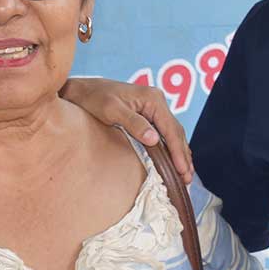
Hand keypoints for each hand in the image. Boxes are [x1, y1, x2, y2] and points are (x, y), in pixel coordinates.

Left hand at [59, 77, 192, 182]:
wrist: (81, 91)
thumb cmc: (93, 98)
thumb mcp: (111, 110)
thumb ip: (133, 123)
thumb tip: (154, 140)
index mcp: (153, 99)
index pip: (171, 129)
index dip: (178, 151)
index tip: (182, 171)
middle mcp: (157, 102)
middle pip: (176, 132)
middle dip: (183, 156)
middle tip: (187, 179)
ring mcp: (153, 108)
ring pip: (173, 134)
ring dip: (180, 154)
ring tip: (186, 176)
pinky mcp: (147, 115)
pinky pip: (164, 133)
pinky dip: (171, 148)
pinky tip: (174, 161)